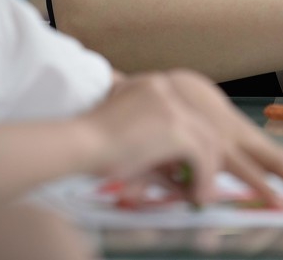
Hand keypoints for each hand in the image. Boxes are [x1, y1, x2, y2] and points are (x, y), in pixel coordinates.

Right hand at [83, 71, 221, 205]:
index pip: (186, 116)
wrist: (76, 145)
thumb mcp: (131, 144)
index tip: (191, 170)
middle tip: (203, 186)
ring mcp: (172, 105)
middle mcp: (165, 88)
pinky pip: (200, 154)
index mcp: (152, 86)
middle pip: (201, 125)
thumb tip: (181, 179)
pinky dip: (203, 176)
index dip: (192, 146)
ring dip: (207, 171)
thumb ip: (158, 157)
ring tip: (199, 196)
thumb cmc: (91, 149)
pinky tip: (194, 195)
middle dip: (206, 159)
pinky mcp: (175, 126)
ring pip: (205, 140)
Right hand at [85, 70, 282, 208]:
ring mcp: (188, 109)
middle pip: (257, 142)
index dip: (273, 162)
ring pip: (239, 157)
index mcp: (193, 94)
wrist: (72, 137)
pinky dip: (206, 187)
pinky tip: (200, 202)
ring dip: (263, 189)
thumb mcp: (156, 152)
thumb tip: (212, 192)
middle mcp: (195, 96)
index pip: (244, 133)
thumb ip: (186, 164)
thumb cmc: (107, 149)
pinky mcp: (178, 126)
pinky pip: (205, 165)